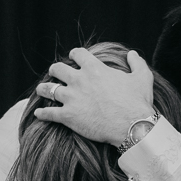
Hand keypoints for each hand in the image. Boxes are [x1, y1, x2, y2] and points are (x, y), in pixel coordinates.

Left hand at [33, 47, 154, 145]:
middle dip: (56, 70)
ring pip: (48, 89)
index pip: (77, 54)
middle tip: (56, 73)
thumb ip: (137, 63)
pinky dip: (42, 114)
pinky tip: (38, 114)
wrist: (131, 126)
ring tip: (41, 90)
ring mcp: (71, 98)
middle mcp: (79, 80)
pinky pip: (49, 113)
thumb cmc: (137, 102)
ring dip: (44, 89)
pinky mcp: (68, 116)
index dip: (75, 55)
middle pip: (58, 69)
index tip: (75, 58)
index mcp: (94, 69)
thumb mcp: (142, 78)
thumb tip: (132, 54)